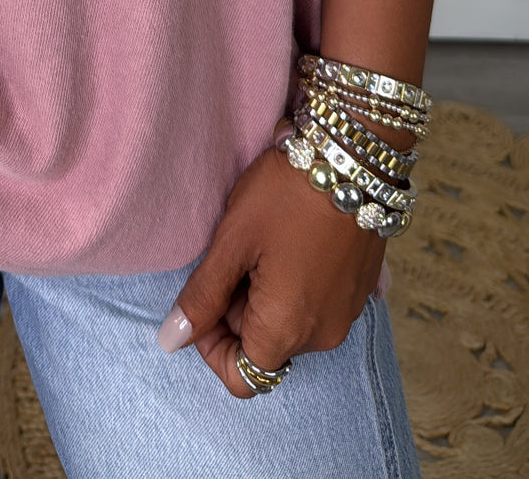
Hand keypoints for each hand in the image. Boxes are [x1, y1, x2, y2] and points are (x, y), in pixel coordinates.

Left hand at [160, 144, 385, 396]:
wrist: (353, 153)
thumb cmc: (287, 194)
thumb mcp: (232, 241)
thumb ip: (202, 297)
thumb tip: (171, 340)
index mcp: (286, 330)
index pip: (242, 377)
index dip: (212, 346)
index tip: (207, 296)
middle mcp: (323, 334)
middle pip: (265, 348)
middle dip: (238, 310)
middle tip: (233, 253)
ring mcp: (346, 312)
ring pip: (290, 324)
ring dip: (266, 295)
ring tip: (262, 240)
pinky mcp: (360, 290)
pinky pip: (316, 305)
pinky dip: (295, 284)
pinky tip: (289, 239)